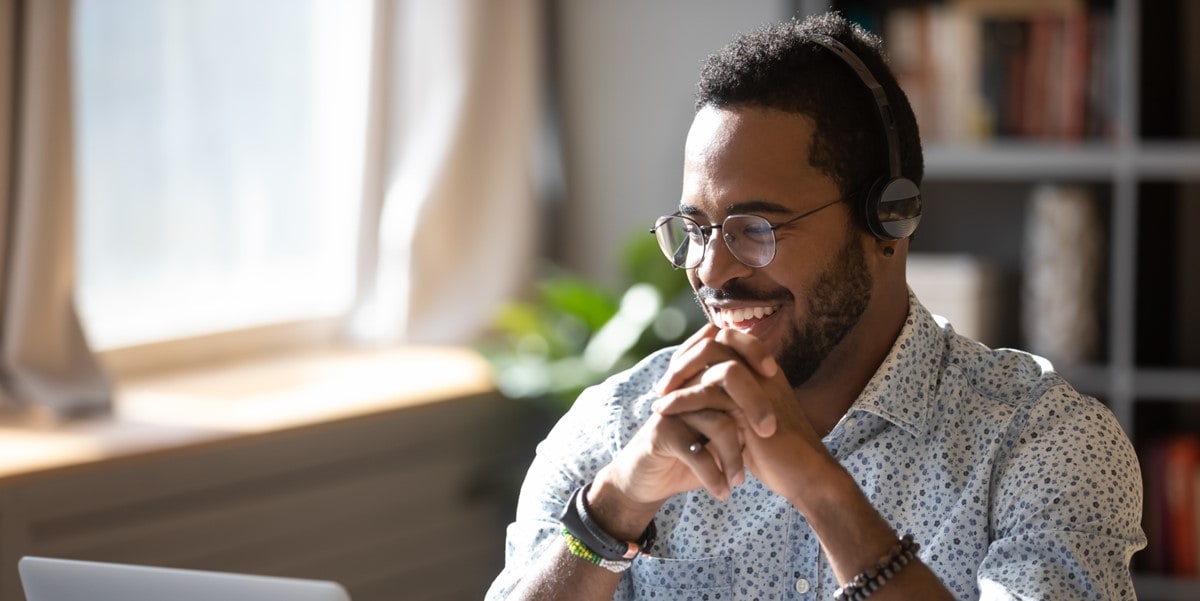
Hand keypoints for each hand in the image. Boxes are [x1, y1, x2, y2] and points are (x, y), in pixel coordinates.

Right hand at [587, 325, 765, 534]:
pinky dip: (714, 476)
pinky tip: (723, 492)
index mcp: (700, 379)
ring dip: (734, 457)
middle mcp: (686, 387)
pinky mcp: (661, 433)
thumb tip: (784, 410)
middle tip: (768, 433)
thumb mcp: (719, 435)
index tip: (775, 374)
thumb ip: (742, 416)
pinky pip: (697, 452)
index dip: (753, 350)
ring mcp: (673, 408)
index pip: (728, 346)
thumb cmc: (691, 454)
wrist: (648, 480)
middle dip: (754, 405)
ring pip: (717, 422)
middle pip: (726, 378)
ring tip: (740, 482)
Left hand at [652, 326, 835, 503]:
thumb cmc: (777, 454)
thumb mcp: (749, 421)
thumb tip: (700, 392)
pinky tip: (663, 411)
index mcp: (764, 369)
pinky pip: (709, 391)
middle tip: (663, 384)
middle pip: (717, 340)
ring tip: (659, 397)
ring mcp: (759, 384)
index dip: (697, 350)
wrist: (805, 477)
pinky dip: (681, 399)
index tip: (676, 373)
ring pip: (711, 359)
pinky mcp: (752, 406)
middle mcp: (763, 370)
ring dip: (679, 375)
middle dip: (684, 358)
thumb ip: (731, 401)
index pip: (726, 339)